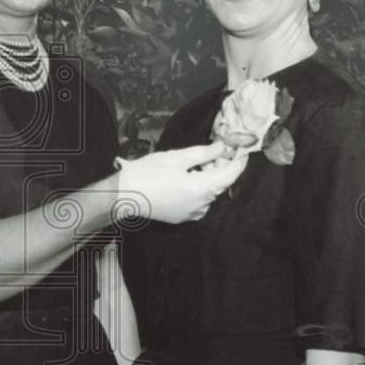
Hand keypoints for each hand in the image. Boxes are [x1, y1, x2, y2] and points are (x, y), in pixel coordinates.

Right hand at [116, 142, 246, 223]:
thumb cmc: (149, 172)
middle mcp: (202, 205)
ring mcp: (193, 213)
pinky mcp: (183, 217)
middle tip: (213, 151)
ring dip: (210, 178)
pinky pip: (200, 202)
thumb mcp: (177, 157)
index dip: (238, 161)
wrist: (124, 195)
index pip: (231, 174)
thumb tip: (223, 147)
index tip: (240, 149)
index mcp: (202, 188)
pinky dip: (200, 189)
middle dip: (221, 167)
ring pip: (210, 193)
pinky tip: (188, 179)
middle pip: (221, 184)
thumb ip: (204, 153)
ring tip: (197, 164)